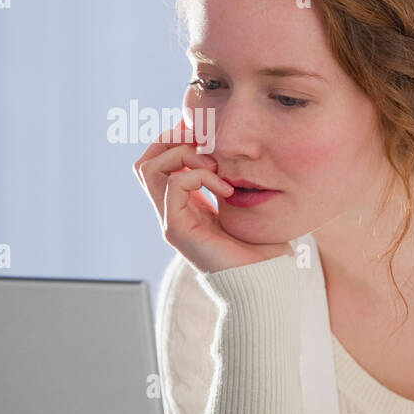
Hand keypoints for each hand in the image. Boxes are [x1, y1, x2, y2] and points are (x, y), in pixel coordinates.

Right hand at [133, 120, 292, 273]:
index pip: (161, 162)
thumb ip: (237, 182)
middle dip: (173, 139)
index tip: (207, 131)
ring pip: (149, 168)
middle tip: (205, 141)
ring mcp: (172, 221)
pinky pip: (173, 185)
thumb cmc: (265, 249)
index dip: (177, 139)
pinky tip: (226, 188)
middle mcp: (174, 212)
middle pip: (146, 161)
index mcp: (188, 206)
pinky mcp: (178, 230)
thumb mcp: (250, 207)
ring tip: (216, 165)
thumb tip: (242, 154)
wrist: (267, 282)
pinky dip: (199, 175)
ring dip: (183, 154)